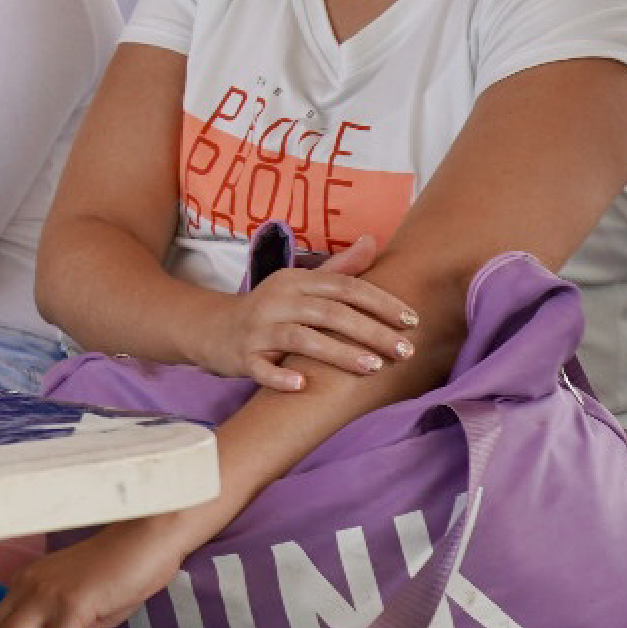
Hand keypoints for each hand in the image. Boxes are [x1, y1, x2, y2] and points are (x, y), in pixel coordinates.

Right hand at [205, 232, 418, 390]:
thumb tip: (372, 241)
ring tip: (373, 368)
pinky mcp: (242, 356)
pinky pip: (261, 368)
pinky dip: (280, 377)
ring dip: (338, 353)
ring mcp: (258, 329)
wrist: (214, 329)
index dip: (380, 302)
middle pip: (329, 312)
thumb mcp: (300, 284)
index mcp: (294, 281)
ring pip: (300, 338)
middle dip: (370, 331)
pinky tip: (303, 386)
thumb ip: (338, 267)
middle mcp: (276, 301)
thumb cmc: (271, 308)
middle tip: (405, 351)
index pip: (344, 286)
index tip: (412, 320)